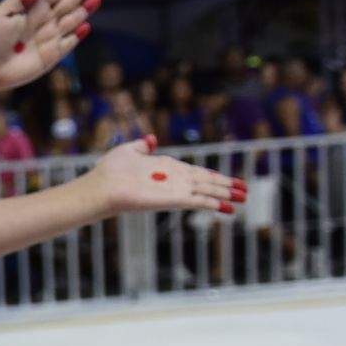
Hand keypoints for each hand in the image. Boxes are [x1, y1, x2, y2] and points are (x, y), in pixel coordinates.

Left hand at [0, 0, 100, 95]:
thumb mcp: (0, 14)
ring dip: (83, 10)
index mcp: (29, 9)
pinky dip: (77, 35)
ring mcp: (48, 38)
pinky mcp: (51, 56)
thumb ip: (20, 0)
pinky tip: (85, 26)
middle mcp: (41, 21)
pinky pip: (68, 44)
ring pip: (71, 21)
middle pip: (65, 3)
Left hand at [80, 139, 245, 216]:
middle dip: (226, 186)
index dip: (213, 175)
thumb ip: (141, 146)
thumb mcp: (128, 151)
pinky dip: (212, 203)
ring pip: (206, 192)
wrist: (101, 187)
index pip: (195, 172)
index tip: (227, 180)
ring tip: (243, 200)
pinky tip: (227, 207)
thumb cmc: (110, 170)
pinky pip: (197, 201)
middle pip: (206, 182)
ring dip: (225, 195)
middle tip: (245, 192)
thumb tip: (149, 139)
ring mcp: (174, 190)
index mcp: (166, 168)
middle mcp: (173, 180)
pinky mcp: (172, 200)